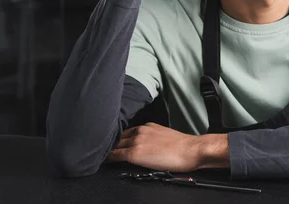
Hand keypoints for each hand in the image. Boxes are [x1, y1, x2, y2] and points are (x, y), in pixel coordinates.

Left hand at [106, 123, 228, 172]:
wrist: (190, 150)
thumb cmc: (183, 146)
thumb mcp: (164, 136)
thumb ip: (152, 138)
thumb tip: (147, 146)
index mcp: (147, 127)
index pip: (126, 132)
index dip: (118, 139)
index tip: (112, 143)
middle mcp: (140, 131)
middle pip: (118, 137)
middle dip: (111, 143)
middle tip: (101, 149)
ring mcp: (136, 141)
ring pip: (115, 145)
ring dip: (108, 150)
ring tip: (98, 154)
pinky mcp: (135, 153)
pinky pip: (116, 155)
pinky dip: (108, 158)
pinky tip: (103, 161)